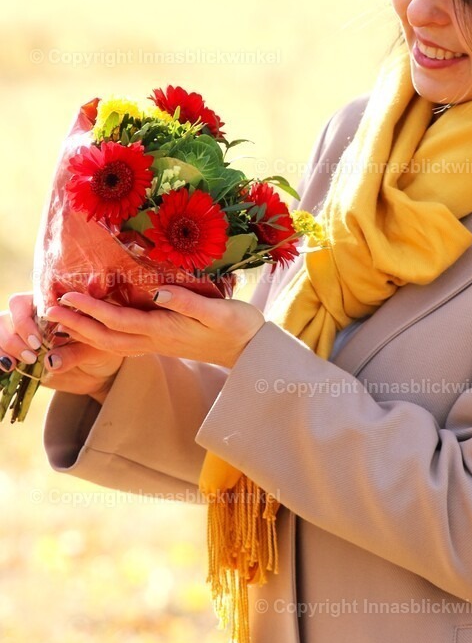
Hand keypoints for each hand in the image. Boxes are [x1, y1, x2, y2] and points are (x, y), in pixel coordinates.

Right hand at [1, 293, 123, 402]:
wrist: (98, 371)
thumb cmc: (99, 350)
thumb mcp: (93, 350)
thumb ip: (73, 353)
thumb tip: (50, 361)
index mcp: (50, 305)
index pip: (23, 302)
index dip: (24, 320)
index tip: (38, 342)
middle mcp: (32, 317)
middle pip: (7, 316)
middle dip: (15, 336)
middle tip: (33, 353)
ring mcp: (21, 335)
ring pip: (0, 331)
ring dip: (6, 346)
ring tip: (25, 362)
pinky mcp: (17, 354)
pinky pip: (0, 351)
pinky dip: (0, 358)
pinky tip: (10, 368)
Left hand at [44, 286, 265, 371]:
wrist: (249, 349)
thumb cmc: (236, 325)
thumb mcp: (217, 310)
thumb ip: (186, 302)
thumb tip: (157, 293)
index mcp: (164, 329)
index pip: (119, 320)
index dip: (92, 309)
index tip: (69, 296)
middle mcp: (155, 339)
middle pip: (107, 336)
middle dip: (77, 323)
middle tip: (50, 308)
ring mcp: (156, 343)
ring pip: (111, 341)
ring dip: (85, 331)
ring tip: (63, 319)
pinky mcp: (160, 341)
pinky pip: (122, 341)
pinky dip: (101, 333)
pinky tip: (94, 324)